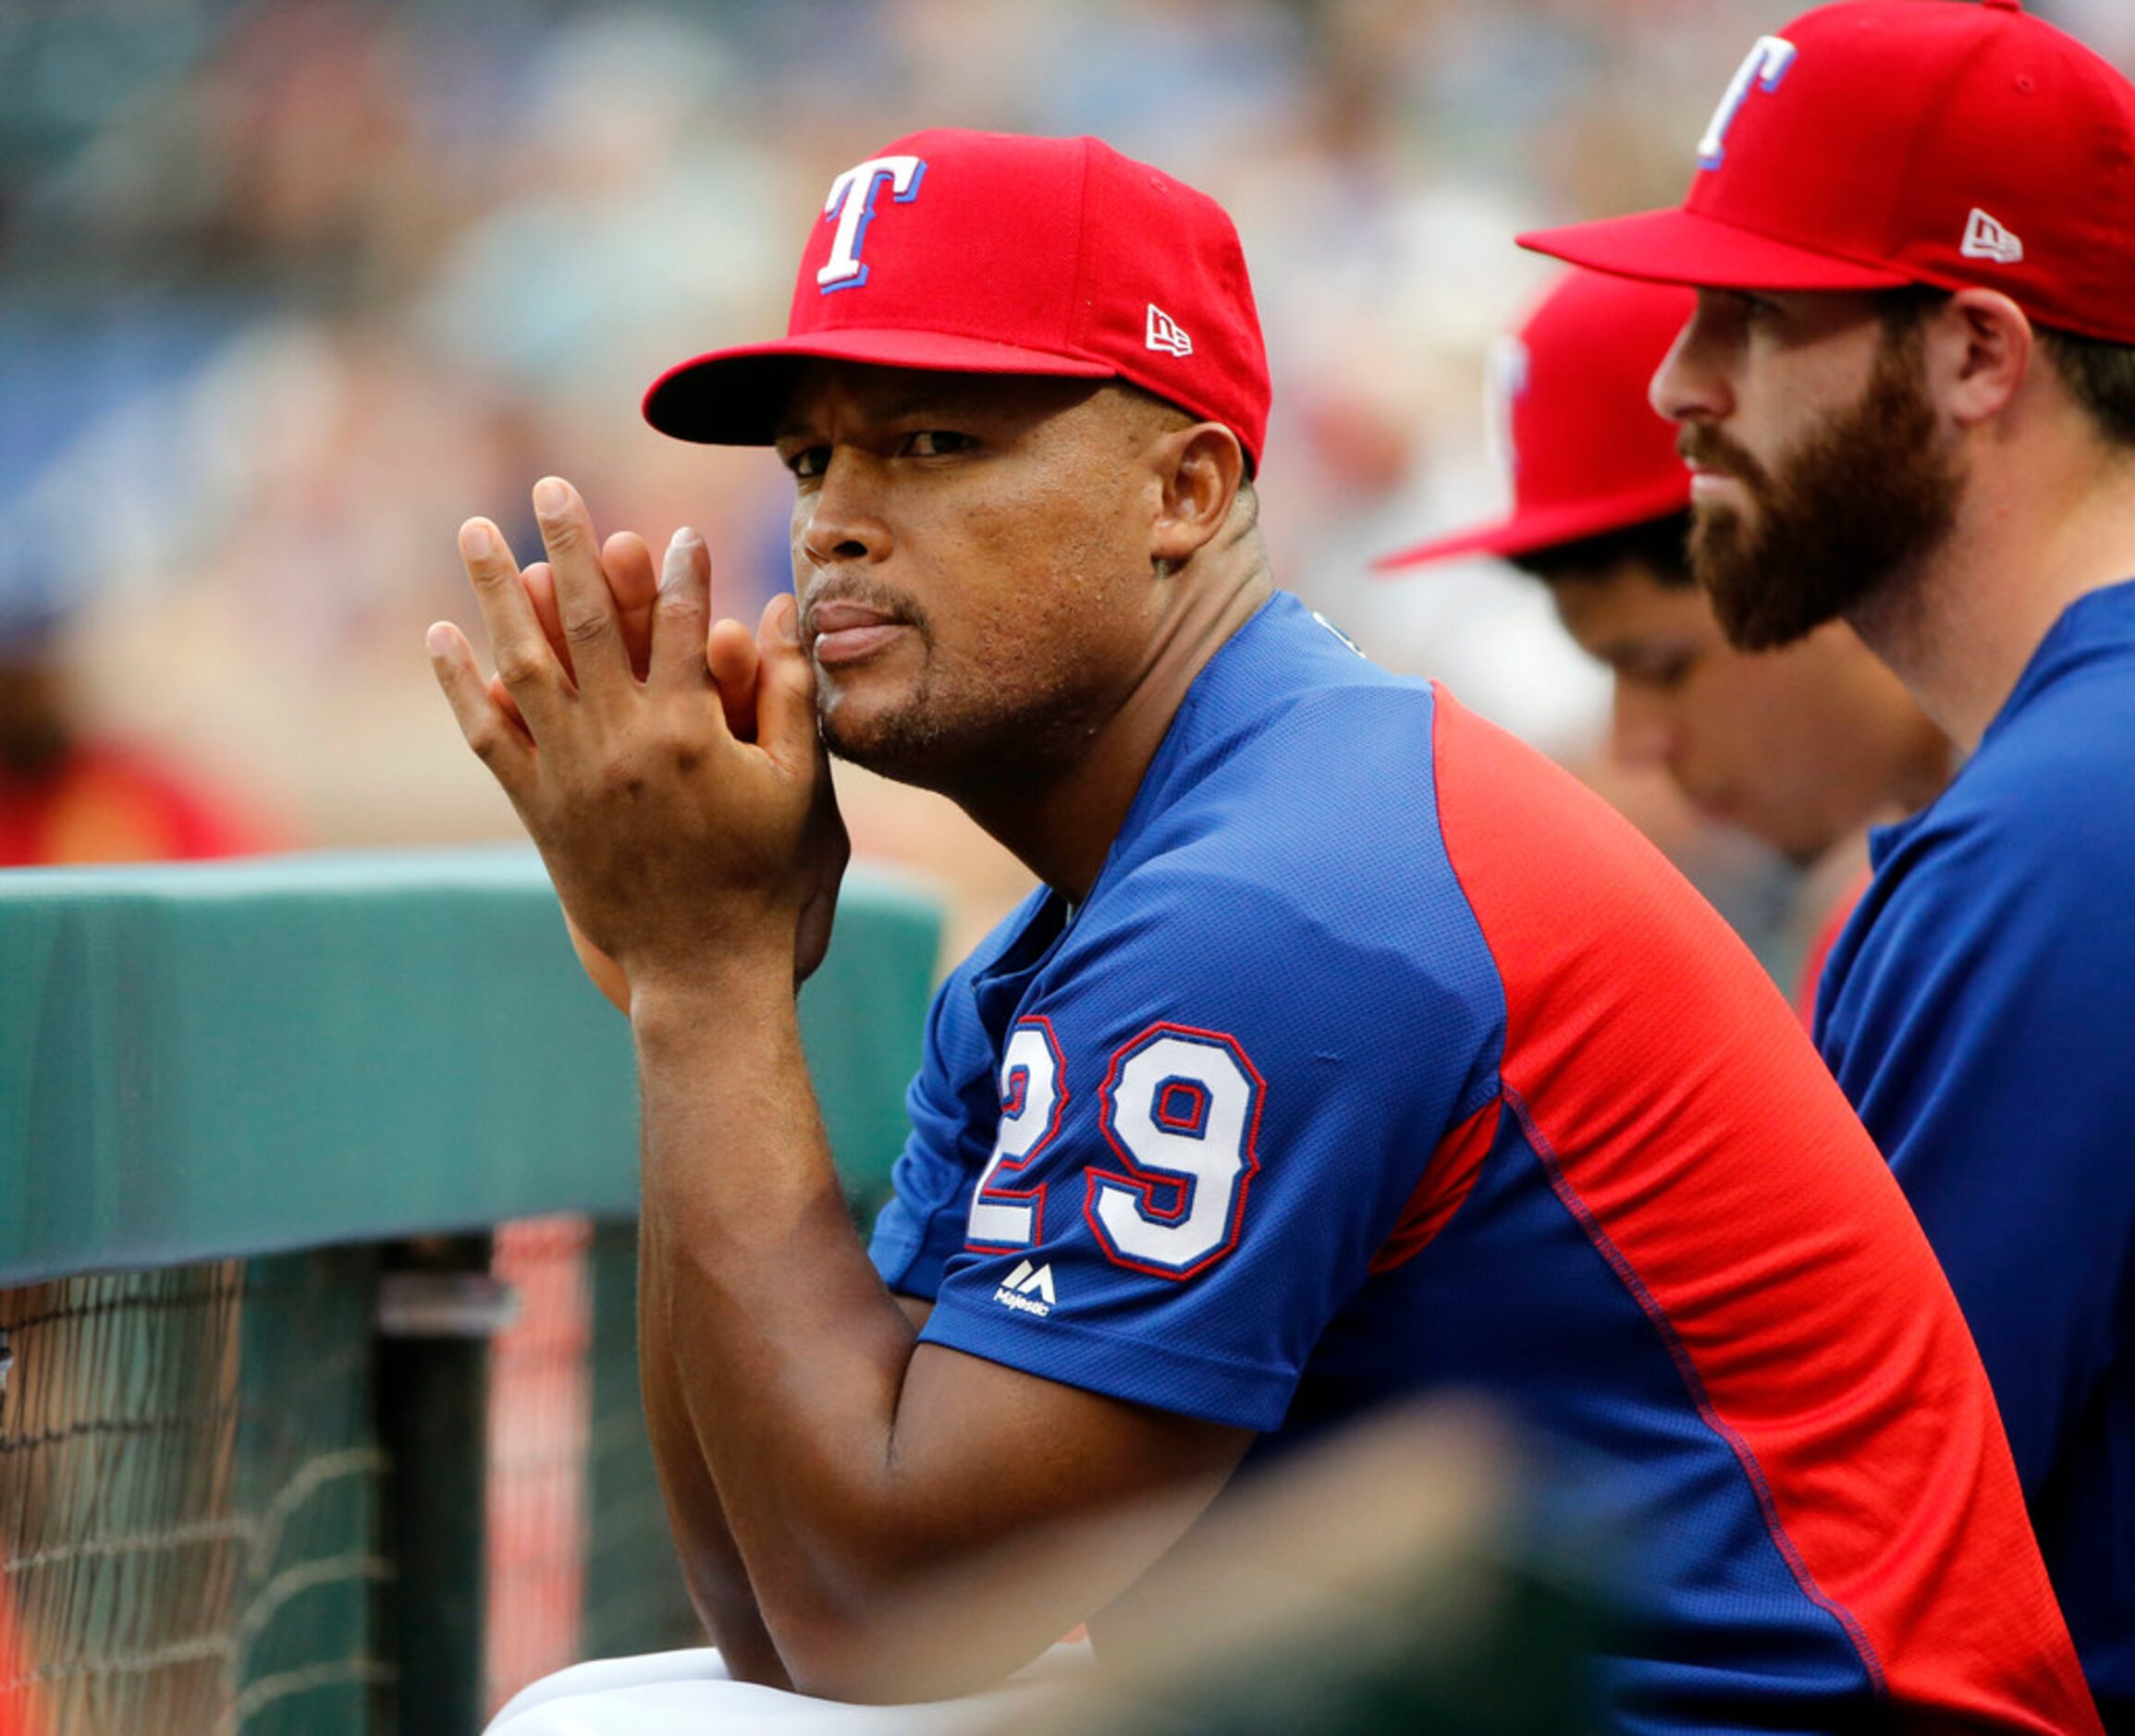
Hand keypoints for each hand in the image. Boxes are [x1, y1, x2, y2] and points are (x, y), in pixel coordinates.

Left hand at [428, 476, 848, 998]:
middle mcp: (622, 742)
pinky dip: (462, 685)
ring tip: (476, 532)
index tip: (673, 529)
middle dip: (572, 546)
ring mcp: (573, 773)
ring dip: (499, 592)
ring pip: (526, 663)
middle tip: (549, 486)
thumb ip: (786, 695)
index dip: (680, 571)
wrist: (701, 966)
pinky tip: (441, 636)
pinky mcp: (540, 808)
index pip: (683, 624)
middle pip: (592, 621)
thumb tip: (777, 612)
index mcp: (690, 731)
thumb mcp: (798, 787)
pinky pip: (489, 735)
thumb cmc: (763, 876)